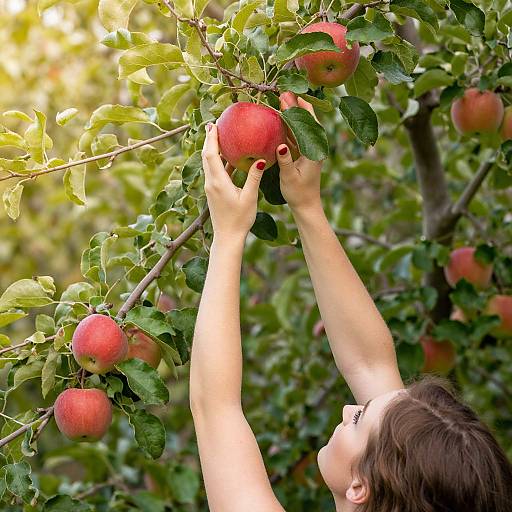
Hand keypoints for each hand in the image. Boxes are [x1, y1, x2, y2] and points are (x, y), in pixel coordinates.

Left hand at [202, 122, 265, 238]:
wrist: (227, 237)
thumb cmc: (240, 219)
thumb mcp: (250, 197)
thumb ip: (254, 177)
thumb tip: (261, 159)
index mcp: (218, 182)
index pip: (211, 154)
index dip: (211, 138)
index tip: (214, 124)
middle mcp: (211, 183)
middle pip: (206, 156)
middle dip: (209, 139)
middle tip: (214, 124)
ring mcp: (211, 188)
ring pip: (209, 163)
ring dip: (212, 149)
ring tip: (219, 136)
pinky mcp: (213, 192)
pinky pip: (214, 172)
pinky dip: (218, 162)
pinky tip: (227, 158)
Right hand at [276, 93, 323, 212]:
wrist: (306, 206)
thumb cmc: (299, 193)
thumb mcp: (290, 177)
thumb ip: (285, 161)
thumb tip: (280, 146)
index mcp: (313, 151)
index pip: (309, 124)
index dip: (302, 109)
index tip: (293, 95)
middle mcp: (313, 148)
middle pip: (304, 122)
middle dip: (294, 107)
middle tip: (283, 92)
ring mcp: (307, 151)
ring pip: (298, 128)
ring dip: (290, 116)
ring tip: (279, 101)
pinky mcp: (301, 155)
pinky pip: (294, 137)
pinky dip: (287, 127)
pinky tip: (278, 120)